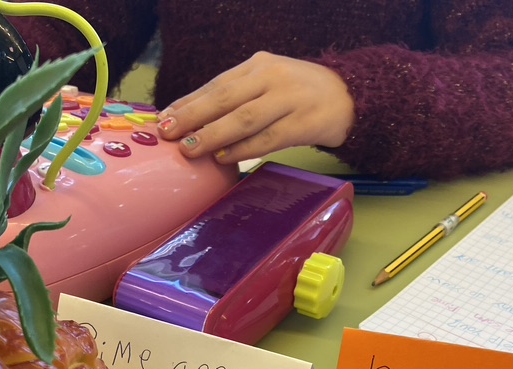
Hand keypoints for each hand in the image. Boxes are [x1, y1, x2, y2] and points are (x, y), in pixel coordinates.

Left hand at [157, 52, 353, 164]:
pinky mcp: (305, 122)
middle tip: (168, 133)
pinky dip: (244, 149)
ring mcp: (290, 100)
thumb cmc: (298, 95)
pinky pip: (268, 138)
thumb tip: (191, 122)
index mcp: (258, 65)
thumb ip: (235, 98)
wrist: (348, 96)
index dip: (188, 102)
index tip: (163, 118)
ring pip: (245, 119)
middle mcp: (272, 78)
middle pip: (226, 98)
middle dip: (193, 116)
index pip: (216, 84)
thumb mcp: (266, 84)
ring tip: (190, 149)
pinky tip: (225, 157)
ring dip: (214, 135)